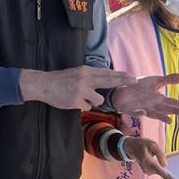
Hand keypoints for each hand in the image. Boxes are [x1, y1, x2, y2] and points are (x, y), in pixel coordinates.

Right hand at [20, 66, 134, 109]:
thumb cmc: (62, 80)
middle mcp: (85, 79)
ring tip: (82, 98)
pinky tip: (73, 101)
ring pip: (98, 100)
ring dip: (93, 102)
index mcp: (86, 71)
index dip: (121, 75)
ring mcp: (80, 90)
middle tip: (134, 81)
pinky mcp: (75, 101)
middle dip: (122, 81)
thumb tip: (108, 79)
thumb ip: (92, 77)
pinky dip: (82, 106)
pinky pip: (86, 107)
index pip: (107, 73)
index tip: (132, 76)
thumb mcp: (78, 73)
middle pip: (108, 81)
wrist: (44, 85)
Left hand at [113, 74, 178, 123]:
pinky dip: (139, 113)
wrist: (122, 90)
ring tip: (170, 120)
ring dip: (162, 116)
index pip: (173, 103)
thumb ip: (170, 79)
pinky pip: (136, 112)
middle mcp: (154, 106)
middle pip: (166, 109)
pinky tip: (143, 112)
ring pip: (155, 113)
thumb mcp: (156, 81)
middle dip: (176, 111)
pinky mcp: (133, 110)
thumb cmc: (140, 86)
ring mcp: (144, 109)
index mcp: (159, 99)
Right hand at [124, 137, 174, 178]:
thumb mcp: (153, 145)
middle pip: (160, 172)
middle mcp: (146, 167)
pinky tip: (157, 161)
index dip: (167, 176)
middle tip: (170, 165)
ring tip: (158, 158)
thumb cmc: (143, 145)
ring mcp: (146, 171)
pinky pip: (157, 171)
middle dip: (167, 170)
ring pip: (159, 171)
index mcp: (147, 160)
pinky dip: (160, 168)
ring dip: (162, 167)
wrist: (133, 147)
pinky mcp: (147, 172)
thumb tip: (165, 165)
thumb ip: (160, 154)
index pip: (158, 170)